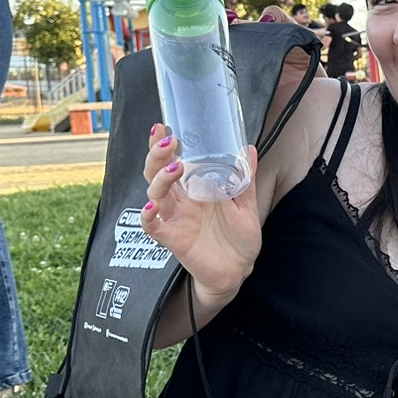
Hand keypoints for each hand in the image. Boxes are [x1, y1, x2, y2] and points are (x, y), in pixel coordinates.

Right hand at [138, 125, 261, 304]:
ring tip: (174, 167)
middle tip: (168, 141)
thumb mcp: (246, 204)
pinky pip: (154, 227)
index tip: (163, 126)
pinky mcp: (174, 239)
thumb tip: (248, 148)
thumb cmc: (239, 237)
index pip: (172, 161)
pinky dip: (149, 217)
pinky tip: (153, 207)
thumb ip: (245, 178)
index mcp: (195, 189)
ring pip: (155, 195)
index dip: (163, 145)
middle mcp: (182, 202)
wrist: (240, 271)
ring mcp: (176, 219)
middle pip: (157, 173)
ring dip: (160, 179)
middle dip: (157, 155)